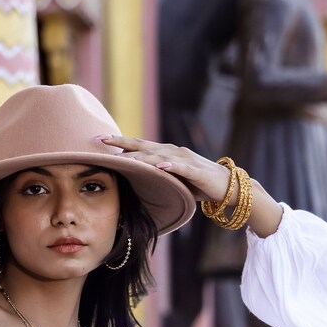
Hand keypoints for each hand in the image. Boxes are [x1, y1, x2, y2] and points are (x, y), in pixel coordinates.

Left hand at [98, 136, 282, 237]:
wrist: (229, 187)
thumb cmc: (199, 185)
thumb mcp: (172, 180)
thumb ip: (154, 177)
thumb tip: (133, 182)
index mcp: (165, 154)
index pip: (138, 146)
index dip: (118, 143)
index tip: (97, 139)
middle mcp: (172, 152)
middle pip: (143, 145)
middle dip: (121, 142)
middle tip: (100, 139)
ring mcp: (184, 160)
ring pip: (158, 156)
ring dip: (140, 157)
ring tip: (123, 158)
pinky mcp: (196, 171)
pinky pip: (181, 167)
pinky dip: (170, 166)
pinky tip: (159, 166)